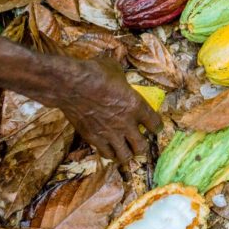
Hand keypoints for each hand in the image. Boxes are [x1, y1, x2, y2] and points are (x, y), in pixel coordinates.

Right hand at [42, 55, 162, 161]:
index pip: (155, 124)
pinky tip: (108, 148)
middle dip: (142, 146)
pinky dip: (109, 153)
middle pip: (142, 147)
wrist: (71, 85)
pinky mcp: (94, 139)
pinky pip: (106, 154)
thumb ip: (123, 82)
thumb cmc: (95, 73)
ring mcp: (110, 134)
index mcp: (137, 105)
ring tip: (124, 149)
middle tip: (138, 142)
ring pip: (125, 156)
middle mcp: (126, 123)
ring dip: (127, 153)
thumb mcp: (116, 71)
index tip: (154, 127)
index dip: (157, 127)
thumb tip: (120, 81)